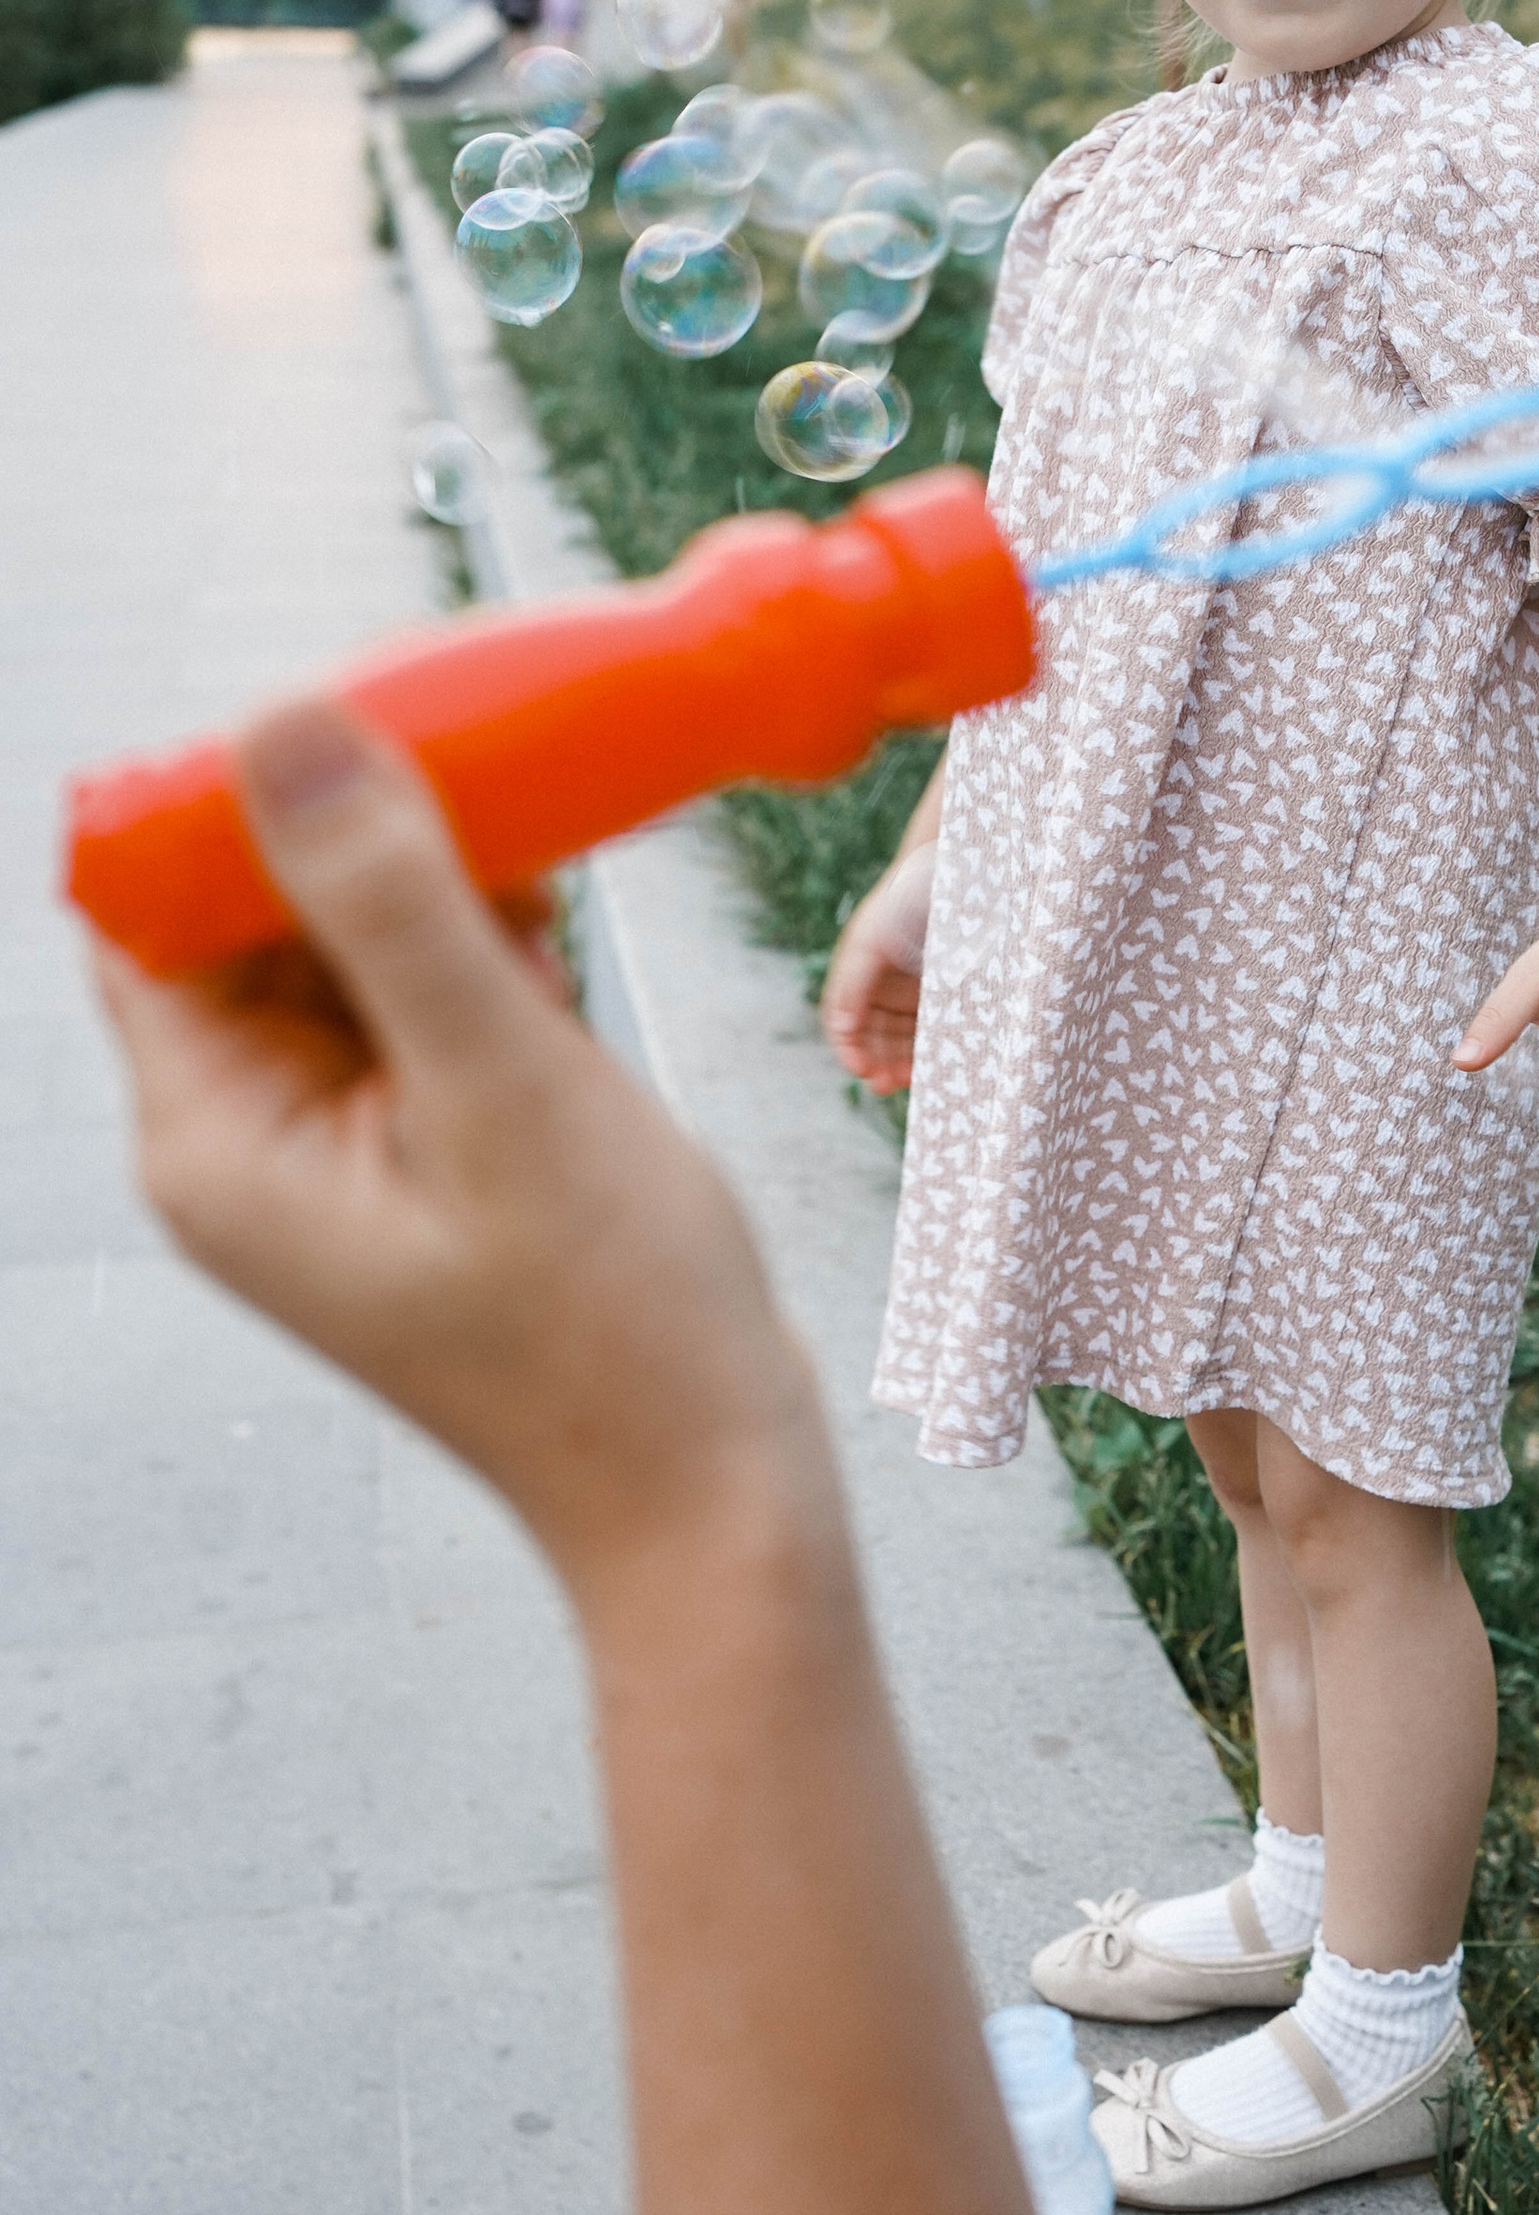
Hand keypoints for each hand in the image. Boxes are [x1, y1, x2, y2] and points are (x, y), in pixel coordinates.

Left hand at [92, 700, 825, 1602]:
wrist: (715, 1498)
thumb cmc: (616, 1334)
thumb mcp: (503, 1088)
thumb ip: (388, 906)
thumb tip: (280, 727)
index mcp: (216, 1140)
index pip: (147, 908)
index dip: (228, 796)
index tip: (353, 716)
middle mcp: (251, 1144)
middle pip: (246, 914)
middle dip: (348, 818)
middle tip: (470, 731)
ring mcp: (340, 1152)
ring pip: (345, 945)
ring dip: (428, 870)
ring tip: (534, 809)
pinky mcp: (426, 1152)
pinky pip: (419, 1002)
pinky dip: (479, 941)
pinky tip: (558, 909)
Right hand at [820, 847, 935, 1092]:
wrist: (953, 874)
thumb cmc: (904, 904)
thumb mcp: (871, 942)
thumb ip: (853, 983)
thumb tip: (841, 1029)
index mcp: (858, 973)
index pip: (844, 1023)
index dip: (848, 1049)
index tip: (862, 1070)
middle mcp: (882, 986)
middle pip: (872, 1038)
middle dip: (877, 1063)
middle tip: (887, 1085)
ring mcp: (912, 991)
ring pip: (901, 1040)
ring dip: (901, 1063)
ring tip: (910, 1080)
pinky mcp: (942, 994)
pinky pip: (930, 1030)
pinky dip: (928, 1049)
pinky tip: (933, 1064)